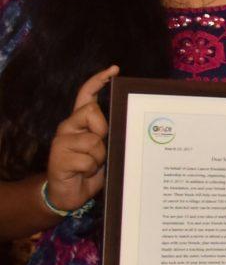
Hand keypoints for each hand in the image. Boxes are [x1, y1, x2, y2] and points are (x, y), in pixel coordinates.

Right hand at [44, 65, 118, 213]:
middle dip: (103, 130)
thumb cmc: (90, 169)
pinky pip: (87, 161)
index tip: (114, 69)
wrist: (68, 194)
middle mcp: (68, 127)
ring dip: (100, 157)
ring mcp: (61, 142)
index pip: (86, 95)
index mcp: (79, 122)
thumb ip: (108, 133)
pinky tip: (83, 173)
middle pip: (91, 112)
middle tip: (101, 147)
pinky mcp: (59, 159)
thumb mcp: (103, 148)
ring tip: (93, 165)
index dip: (98, 80)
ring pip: (93, 140)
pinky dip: (91, 170)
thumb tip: (127, 120)